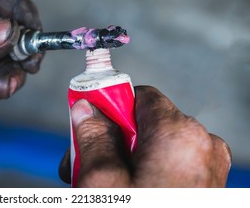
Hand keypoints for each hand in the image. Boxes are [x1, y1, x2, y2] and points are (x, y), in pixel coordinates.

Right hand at [59, 86, 230, 186]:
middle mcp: (200, 146)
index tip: (86, 121)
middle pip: (142, 123)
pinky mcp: (203, 187)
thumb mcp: (102, 183)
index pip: (138, 96)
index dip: (108, 105)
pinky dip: (140, 173)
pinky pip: (165, 165)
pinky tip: (121, 193)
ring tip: (99, 187)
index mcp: (179, 135)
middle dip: (109, 140)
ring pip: (151, 146)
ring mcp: (206, 169)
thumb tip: (85, 108)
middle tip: (83, 165)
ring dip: (121, 159)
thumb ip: (92, 137)